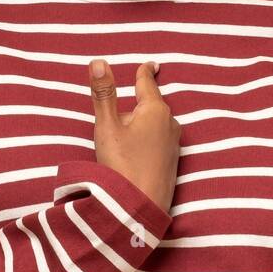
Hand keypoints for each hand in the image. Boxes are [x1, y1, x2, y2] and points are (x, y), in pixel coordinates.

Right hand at [87, 59, 180, 214]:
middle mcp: (170, 123)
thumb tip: (99, 62)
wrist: (141, 209)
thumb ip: (103, 94)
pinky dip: (146, 140)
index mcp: (155, 110)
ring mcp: (174, 143)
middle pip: (149, 105)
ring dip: (140, 125)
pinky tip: (133, 156)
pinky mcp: (172, 161)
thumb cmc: (123, 166)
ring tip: (122, 142)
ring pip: (154, 124)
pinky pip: (158, 140)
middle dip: (136, 105)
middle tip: (116, 121)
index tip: (151, 64)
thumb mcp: (107, 127)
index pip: (147, 82)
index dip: (144, 71)